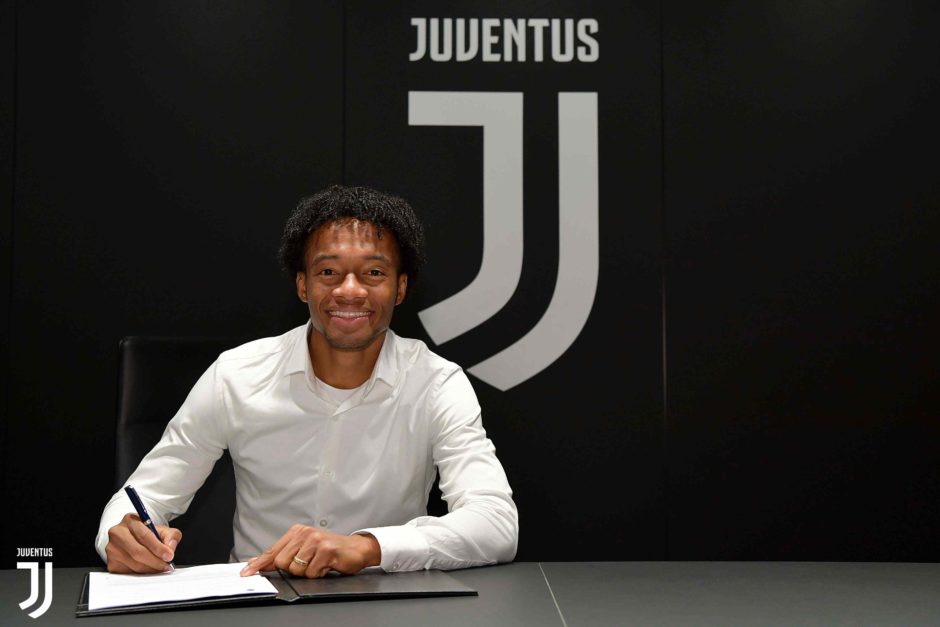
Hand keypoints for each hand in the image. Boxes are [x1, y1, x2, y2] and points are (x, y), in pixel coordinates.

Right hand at [106, 513, 180, 572]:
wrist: (131, 537)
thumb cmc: (147, 533)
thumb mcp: (162, 529)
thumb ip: (171, 536)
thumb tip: (170, 548)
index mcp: (130, 520)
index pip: (144, 536)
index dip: (158, 548)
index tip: (169, 556)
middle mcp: (117, 533)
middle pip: (137, 552)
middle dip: (155, 561)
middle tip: (167, 565)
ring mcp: (112, 549)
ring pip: (133, 564)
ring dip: (150, 569)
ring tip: (161, 568)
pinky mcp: (111, 563)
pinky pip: (128, 572)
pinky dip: (142, 574)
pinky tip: (150, 569)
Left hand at [240, 524, 380, 577]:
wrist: (356, 549)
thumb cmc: (329, 551)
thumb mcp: (305, 549)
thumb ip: (283, 554)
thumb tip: (258, 562)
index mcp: (297, 531)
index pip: (272, 550)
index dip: (258, 563)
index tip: (246, 572)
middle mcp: (304, 533)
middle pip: (281, 563)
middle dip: (293, 570)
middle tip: (309, 563)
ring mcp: (315, 540)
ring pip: (295, 569)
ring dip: (307, 573)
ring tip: (319, 564)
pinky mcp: (326, 550)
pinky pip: (311, 573)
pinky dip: (319, 574)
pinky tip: (327, 565)